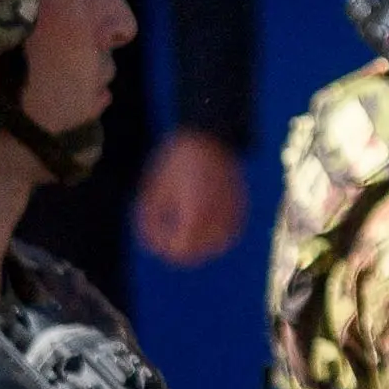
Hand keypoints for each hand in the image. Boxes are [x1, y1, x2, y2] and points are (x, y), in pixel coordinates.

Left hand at [132, 127, 248, 269]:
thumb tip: (150, 244)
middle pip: (199, 252)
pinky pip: (231, 232)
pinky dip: (217, 235)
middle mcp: (217, 217)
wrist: (209, 136)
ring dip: (200, 245)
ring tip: (183, 231)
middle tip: (164, 234)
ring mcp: (232, 211)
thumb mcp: (153, 190)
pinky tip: (202, 226)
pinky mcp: (240, 205)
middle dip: (179, 248)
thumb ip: (149, 220)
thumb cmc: (176, 161)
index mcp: (195, 214)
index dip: (163, 246)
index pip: (181, 249)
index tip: (152, 231)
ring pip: (218, 245)